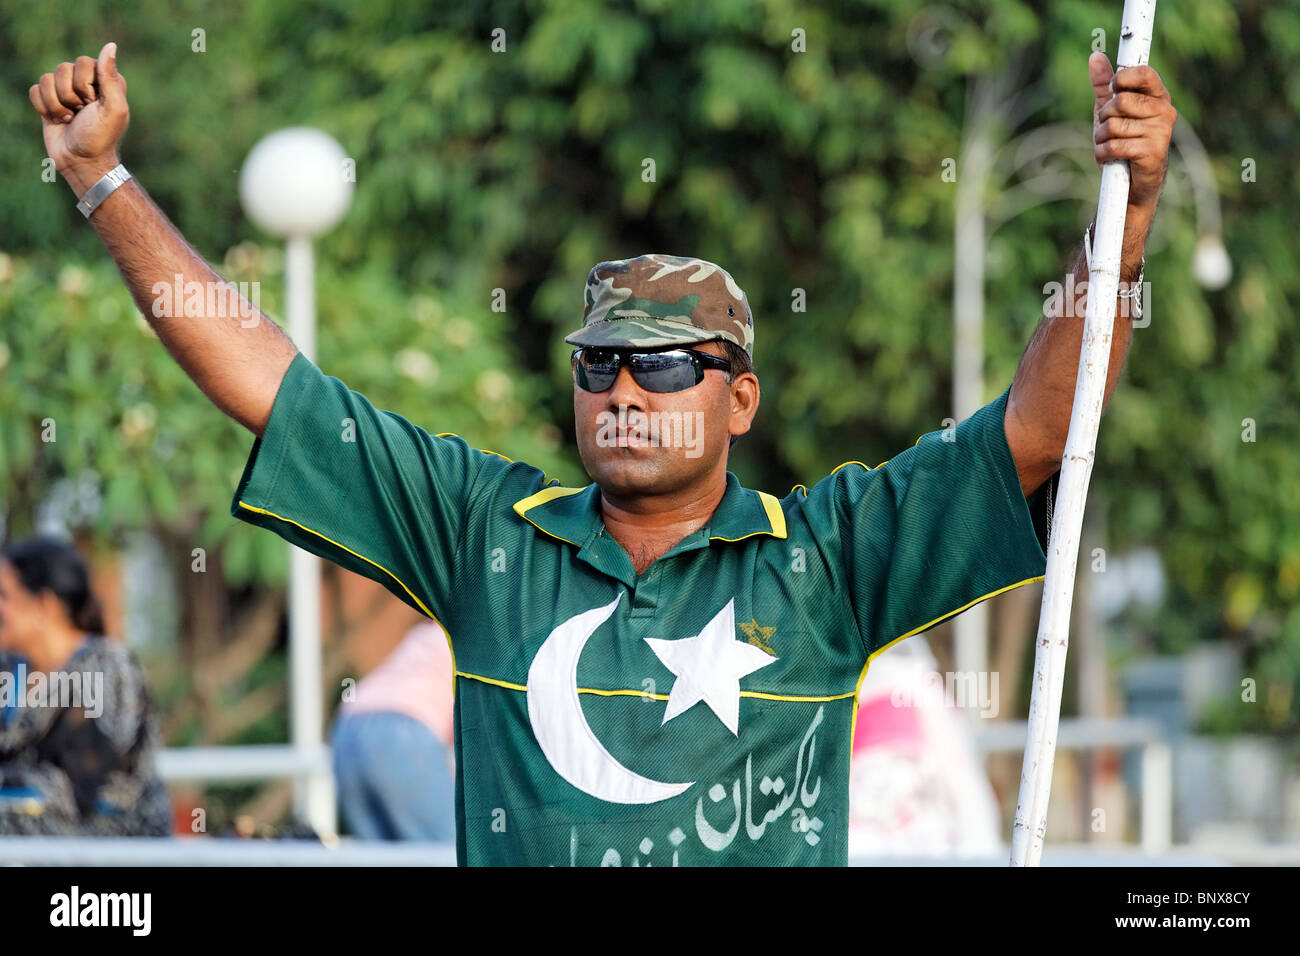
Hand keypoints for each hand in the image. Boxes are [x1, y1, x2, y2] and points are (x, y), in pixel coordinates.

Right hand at [28, 42, 129, 189]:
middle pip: (63, 68)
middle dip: (69, 95)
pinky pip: (35, 90)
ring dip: (57, 104)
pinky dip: (44, 107)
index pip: (84, 62)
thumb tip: (111, 45)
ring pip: (46, 79)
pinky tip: (57, 120)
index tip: (94, 104)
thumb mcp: (113, 108)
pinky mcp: (49, 100)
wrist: (80, 161)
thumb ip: (110, 76)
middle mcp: (86, 81)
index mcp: (105, 80)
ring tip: (70, 119)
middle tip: (81, 113)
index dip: (85, 85)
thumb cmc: (100, 137)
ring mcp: (65, 90)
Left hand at [1089, 52, 1175, 211]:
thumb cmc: (1123, 142)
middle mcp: (1165, 111)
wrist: (1132, 184)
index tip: (1112, 89)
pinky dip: (1102, 153)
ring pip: (1113, 125)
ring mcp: (1161, 131)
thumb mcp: (1110, 111)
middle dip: (1103, 117)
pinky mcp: (1153, 152)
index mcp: (1158, 97)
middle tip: (1108, 129)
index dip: (1121, 79)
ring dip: (1100, 139)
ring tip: (1109, 145)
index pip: (1143, 73)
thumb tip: (1095, 56)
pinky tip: (1110, 158)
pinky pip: (1113, 145)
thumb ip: (1103, 85)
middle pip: (1120, 101)